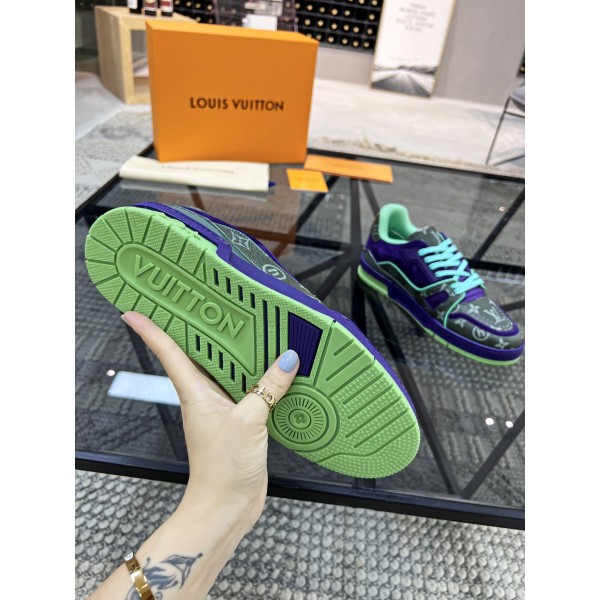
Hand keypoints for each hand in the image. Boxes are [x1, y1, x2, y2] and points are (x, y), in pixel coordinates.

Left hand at [121, 311, 299, 531]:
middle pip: (197, 356)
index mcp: (194, 392)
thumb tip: (287, 359)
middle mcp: (204, 396)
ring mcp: (222, 408)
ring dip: (235, 353)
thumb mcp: (247, 421)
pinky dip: (259, 377)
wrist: (227, 506)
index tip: (135, 312)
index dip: (151, 330)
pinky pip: (248, 389)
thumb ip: (267, 387)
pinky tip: (274, 370)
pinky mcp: (240, 420)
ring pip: (226, 371)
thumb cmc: (222, 470)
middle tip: (201, 304)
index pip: (168, 353)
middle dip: (197, 331)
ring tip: (245, 328)